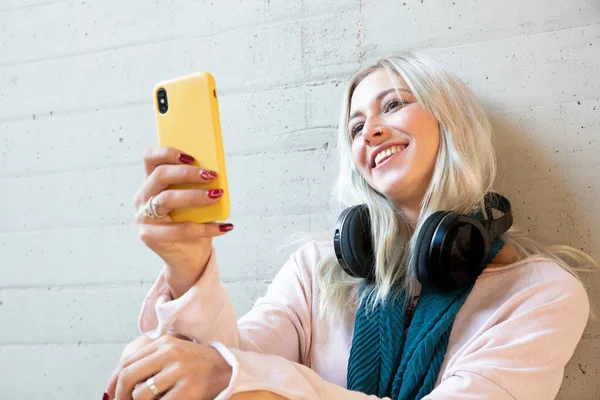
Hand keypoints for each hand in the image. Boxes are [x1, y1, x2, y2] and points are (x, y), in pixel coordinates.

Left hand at [105, 335, 231, 399]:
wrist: (228, 370)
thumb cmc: (196, 366)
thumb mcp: (173, 354)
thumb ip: (150, 361)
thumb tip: (118, 383)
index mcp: (164, 343)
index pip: (126, 362)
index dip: (113, 382)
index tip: (111, 395)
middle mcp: (170, 353)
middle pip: (128, 376)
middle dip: (119, 395)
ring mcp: (180, 371)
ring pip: (140, 394)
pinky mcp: (188, 389)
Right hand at [134, 146, 233, 297]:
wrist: (188, 257)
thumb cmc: (191, 222)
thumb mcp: (193, 201)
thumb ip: (195, 185)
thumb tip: (214, 171)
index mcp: (151, 182)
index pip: (150, 158)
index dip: (168, 153)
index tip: (191, 156)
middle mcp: (143, 197)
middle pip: (160, 176)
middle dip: (187, 173)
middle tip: (211, 175)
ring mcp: (144, 217)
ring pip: (166, 199)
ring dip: (195, 196)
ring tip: (217, 195)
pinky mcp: (150, 237)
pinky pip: (181, 229)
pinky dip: (206, 228)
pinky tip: (224, 227)